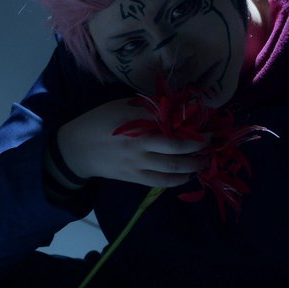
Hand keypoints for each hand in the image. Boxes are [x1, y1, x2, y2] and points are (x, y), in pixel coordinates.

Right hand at [55, 98, 209, 187]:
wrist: (76, 150)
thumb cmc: (98, 122)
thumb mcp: (119, 106)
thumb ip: (145, 107)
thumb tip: (174, 107)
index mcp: (134, 122)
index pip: (168, 120)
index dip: (189, 121)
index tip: (204, 120)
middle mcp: (138, 144)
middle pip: (176, 147)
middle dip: (198, 145)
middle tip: (211, 141)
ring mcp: (137, 164)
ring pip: (172, 167)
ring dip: (194, 165)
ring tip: (206, 161)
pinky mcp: (134, 178)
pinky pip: (161, 181)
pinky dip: (178, 179)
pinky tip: (188, 174)